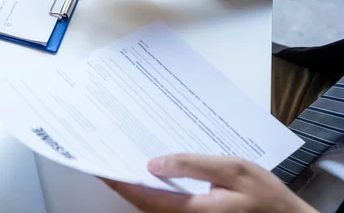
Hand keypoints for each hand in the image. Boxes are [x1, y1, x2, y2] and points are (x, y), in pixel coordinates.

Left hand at [103, 154, 317, 212]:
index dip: (120, 183)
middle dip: (124, 184)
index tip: (101, 168)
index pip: (144, 198)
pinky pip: (167, 208)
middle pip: (145, 205)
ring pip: (154, 208)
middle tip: (107, 160)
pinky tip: (150, 176)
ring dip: (137, 188)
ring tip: (122, 163)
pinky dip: (154, 193)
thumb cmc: (265, 197)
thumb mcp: (233, 170)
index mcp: (193, 210)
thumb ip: (193, 165)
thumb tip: (154, 163)